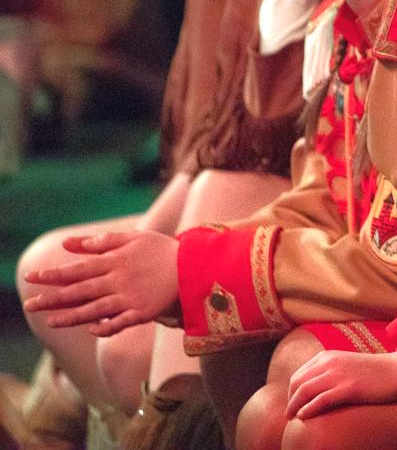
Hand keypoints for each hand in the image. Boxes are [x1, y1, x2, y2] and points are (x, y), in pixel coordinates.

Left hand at [23, 231, 178, 335]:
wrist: (196, 265)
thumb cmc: (162, 250)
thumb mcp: (133, 238)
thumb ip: (101, 241)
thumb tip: (69, 244)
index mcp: (115, 260)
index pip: (78, 268)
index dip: (54, 274)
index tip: (31, 277)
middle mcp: (119, 280)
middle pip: (80, 290)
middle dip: (53, 298)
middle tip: (29, 304)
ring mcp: (131, 298)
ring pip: (95, 309)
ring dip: (70, 316)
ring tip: (50, 321)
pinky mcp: (144, 312)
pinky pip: (120, 323)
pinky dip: (106, 327)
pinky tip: (91, 329)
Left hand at [285, 350, 396, 418]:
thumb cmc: (376, 372)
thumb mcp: (348, 365)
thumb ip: (331, 371)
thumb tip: (317, 387)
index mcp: (328, 356)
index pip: (299, 374)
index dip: (292, 392)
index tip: (293, 404)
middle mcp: (330, 363)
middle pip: (297, 383)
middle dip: (290, 400)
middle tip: (290, 415)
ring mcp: (339, 375)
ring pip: (304, 391)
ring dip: (294, 407)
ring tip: (293, 418)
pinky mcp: (349, 388)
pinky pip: (321, 400)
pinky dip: (308, 409)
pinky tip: (304, 417)